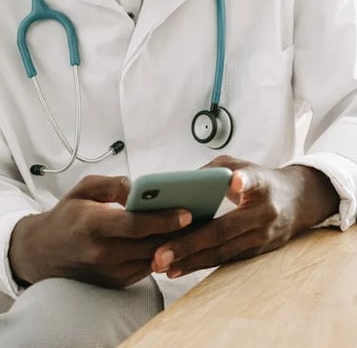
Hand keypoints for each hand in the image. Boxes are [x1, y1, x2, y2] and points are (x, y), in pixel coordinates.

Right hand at [9, 174, 191, 288]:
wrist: (44, 252)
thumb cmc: (68, 215)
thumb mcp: (85, 188)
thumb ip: (114, 184)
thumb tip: (140, 188)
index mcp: (92, 225)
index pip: (134, 225)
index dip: (163, 219)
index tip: (187, 211)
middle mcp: (101, 252)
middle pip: (150, 244)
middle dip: (179, 231)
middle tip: (204, 214)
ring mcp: (110, 271)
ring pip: (154, 258)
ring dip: (176, 243)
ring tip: (198, 224)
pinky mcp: (117, 282)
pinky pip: (148, 267)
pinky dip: (164, 253)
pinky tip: (178, 237)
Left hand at [151, 155, 338, 277]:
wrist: (298, 202)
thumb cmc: (260, 180)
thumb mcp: (242, 165)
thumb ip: (213, 170)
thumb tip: (179, 184)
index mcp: (262, 183)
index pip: (254, 181)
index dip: (244, 181)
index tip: (235, 180)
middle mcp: (264, 212)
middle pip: (224, 229)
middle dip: (190, 243)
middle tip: (160, 253)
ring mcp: (262, 236)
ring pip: (222, 251)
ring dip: (190, 260)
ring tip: (161, 264)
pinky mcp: (257, 252)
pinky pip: (224, 259)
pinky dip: (199, 264)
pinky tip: (176, 269)